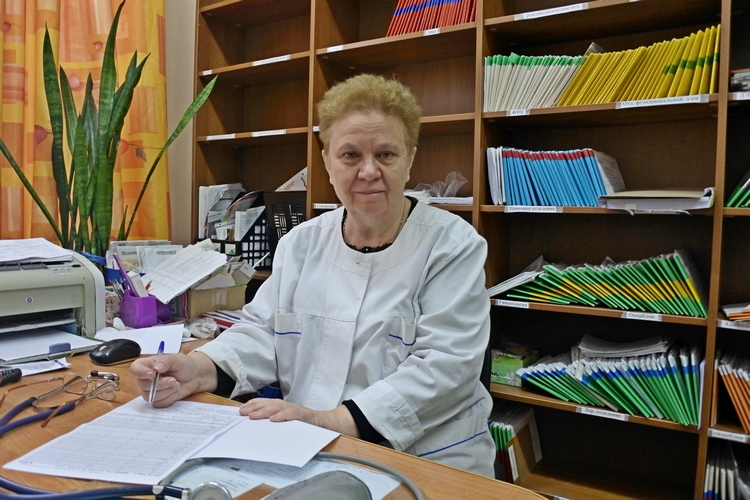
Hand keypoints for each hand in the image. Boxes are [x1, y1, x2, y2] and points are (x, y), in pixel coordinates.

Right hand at [129, 351, 216, 407]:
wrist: (195, 376)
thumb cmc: (185, 365)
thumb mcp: (177, 359)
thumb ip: (166, 361)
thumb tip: (157, 368)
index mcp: (148, 364)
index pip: (135, 368)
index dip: (140, 372)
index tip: (152, 374)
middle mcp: (147, 378)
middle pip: (143, 385)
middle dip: (160, 384)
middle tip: (174, 380)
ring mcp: (151, 390)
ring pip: (150, 396)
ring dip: (166, 391)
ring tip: (177, 384)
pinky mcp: (158, 399)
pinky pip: (158, 403)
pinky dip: (169, 398)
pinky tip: (175, 391)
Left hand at [239, 399, 358, 436]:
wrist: (330, 425)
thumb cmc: (308, 426)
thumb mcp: (290, 424)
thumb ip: (277, 423)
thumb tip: (257, 426)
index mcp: (284, 408)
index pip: (267, 403)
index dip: (254, 405)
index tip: (241, 409)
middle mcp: (289, 406)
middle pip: (270, 403)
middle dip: (255, 407)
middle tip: (242, 412)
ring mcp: (298, 410)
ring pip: (280, 407)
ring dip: (265, 410)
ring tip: (254, 415)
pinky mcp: (306, 416)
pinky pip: (294, 414)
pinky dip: (284, 415)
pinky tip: (274, 419)